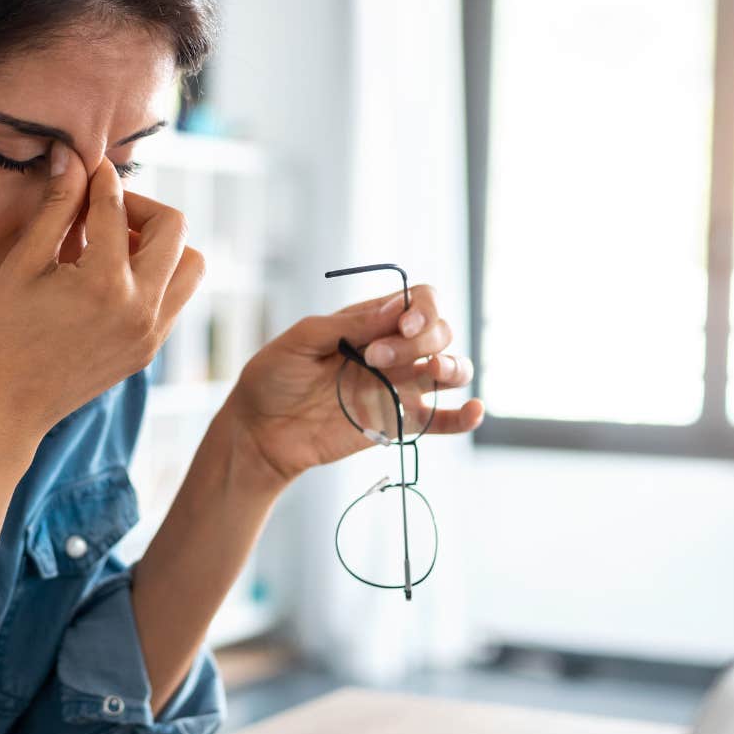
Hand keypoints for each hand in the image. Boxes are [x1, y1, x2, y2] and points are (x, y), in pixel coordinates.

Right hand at [0, 141, 204, 443]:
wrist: (4, 410)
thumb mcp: (22, 266)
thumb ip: (56, 209)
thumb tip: (71, 157)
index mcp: (105, 283)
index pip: (117, 208)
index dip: (99, 179)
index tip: (87, 167)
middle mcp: (141, 309)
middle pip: (174, 228)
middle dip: (140, 207)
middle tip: (102, 210)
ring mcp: (151, 334)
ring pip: (190, 265)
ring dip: (160, 244)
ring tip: (114, 247)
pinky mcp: (149, 351)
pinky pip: (175, 298)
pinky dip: (156, 276)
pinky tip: (112, 278)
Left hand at [225, 284, 483, 484]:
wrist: (260, 432)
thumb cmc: (273, 379)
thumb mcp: (300, 341)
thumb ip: (348, 324)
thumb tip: (395, 309)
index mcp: (370, 321)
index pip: (420, 301)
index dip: (422, 309)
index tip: (401, 324)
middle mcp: (393, 350)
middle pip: (439, 331)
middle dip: (419, 339)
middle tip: (375, 358)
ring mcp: (399, 386)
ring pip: (451, 369)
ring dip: (453, 365)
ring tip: (433, 371)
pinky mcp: (399, 423)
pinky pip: (443, 420)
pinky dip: (465, 416)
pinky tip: (473, 410)